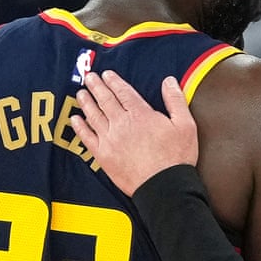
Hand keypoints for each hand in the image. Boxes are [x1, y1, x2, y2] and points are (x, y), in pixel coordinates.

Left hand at [71, 71, 198, 195]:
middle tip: (88, 78)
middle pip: (106, 100)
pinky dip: (80, 127)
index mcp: (141, 115)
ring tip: (80, 93)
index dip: (114, 82)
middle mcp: (122, 124)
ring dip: (86, 103)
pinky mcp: (103, 156)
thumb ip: (175, 100)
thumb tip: (169, 81)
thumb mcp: (185, 125)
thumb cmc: (176, 157)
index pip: (124, 92)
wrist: (163, 186)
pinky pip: (87, 138)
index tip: (106, 74)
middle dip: (96, 87)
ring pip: (94, 116)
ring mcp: (110, 140)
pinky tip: (75, 120)